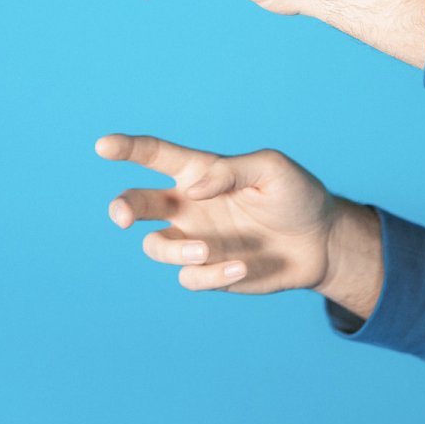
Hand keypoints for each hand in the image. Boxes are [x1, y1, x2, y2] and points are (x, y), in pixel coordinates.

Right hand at [96, 134, 382, 314]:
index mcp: (201, 172)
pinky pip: (191, 278)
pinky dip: (212, 274)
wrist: (322, 241)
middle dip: (122, 207)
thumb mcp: (272, 169)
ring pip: (156, 247)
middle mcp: (190, 205)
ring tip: (206, 251)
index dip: (128, 148)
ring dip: (176, 251)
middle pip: (137, 203)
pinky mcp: (211, 271)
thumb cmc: (296, 195)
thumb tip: (191, 187)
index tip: (103, 145)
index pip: (156, 156)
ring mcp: (197, 239)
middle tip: (122, 216)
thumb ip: (231, 170)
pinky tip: (243, 265)